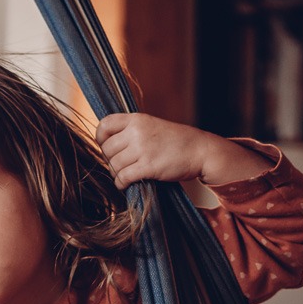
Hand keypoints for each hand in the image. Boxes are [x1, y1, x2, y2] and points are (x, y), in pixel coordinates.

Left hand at [95, 113, 268, 188]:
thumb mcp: (152, 126)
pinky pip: (122, 178)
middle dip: (111, 160)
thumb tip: (106, 146)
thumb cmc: (175, 141)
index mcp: (137, 119)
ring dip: (117, 173)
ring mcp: (142, 148)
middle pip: (107, 149)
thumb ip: (131, 131)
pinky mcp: (148, 166)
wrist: (201, 150)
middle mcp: (137, 131)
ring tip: (128, 174)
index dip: (101, 138)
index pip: (104, 125)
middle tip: (122, 164)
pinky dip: (121, 184)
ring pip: (114, 165)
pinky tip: (127, 184)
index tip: (109, 147)